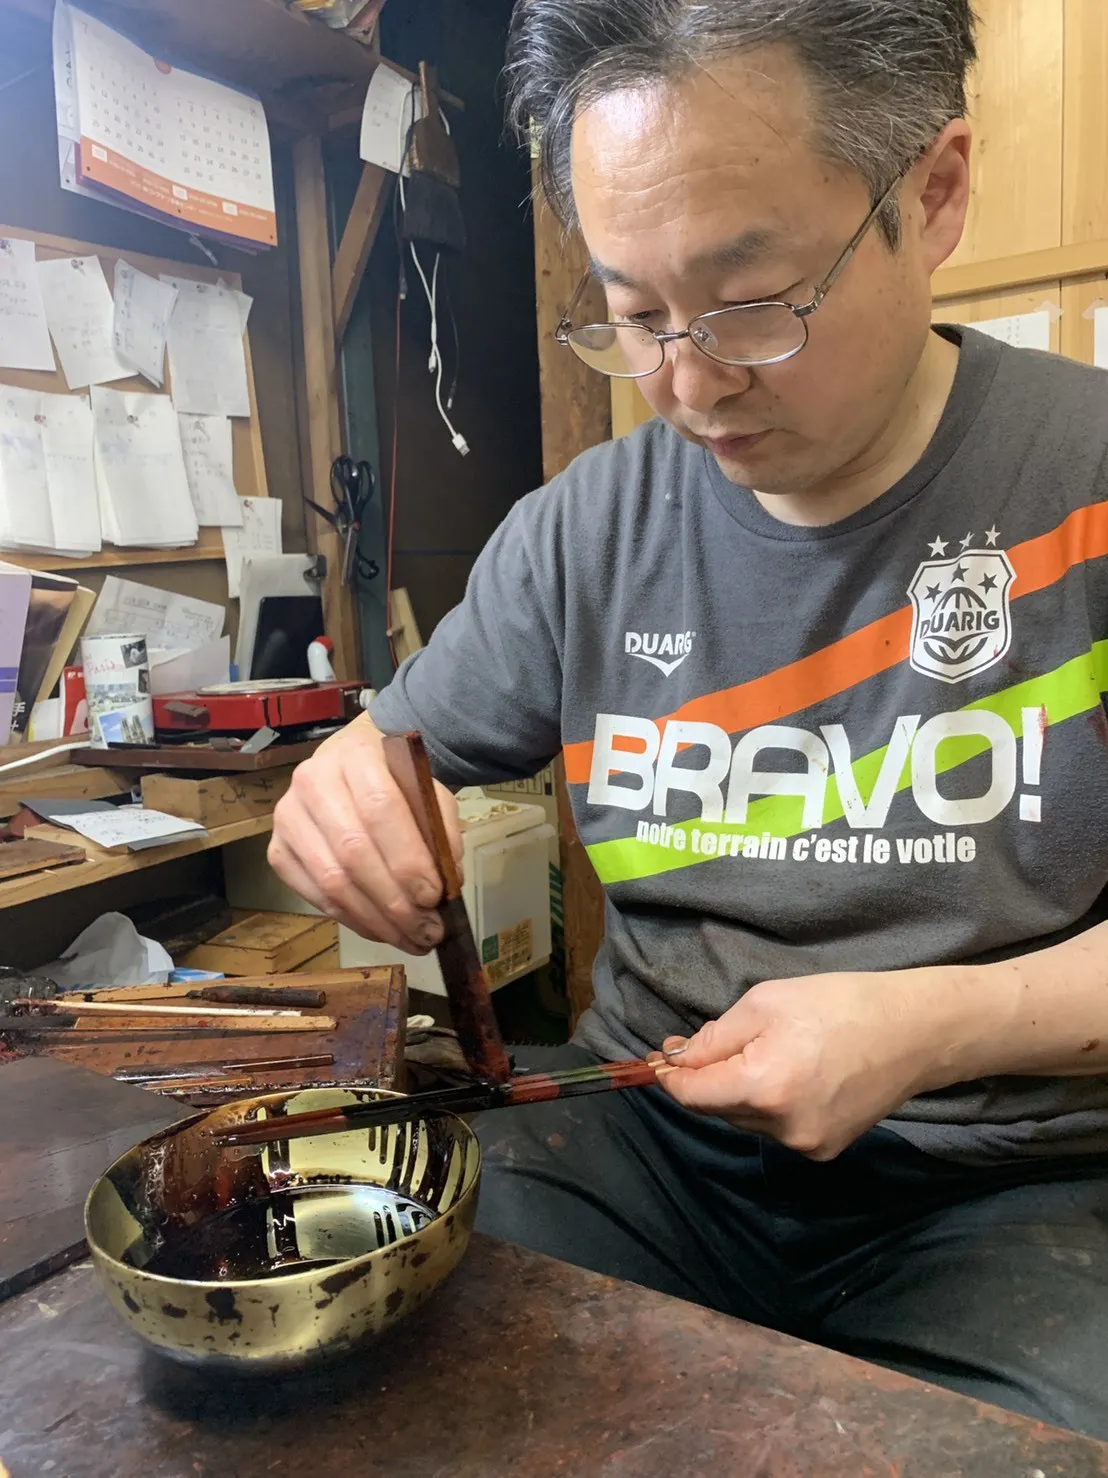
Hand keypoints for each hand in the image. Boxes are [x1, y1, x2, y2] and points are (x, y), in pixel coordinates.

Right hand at [267, 715, 462, 953]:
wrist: (353, 762)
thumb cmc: (396, 782)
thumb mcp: (428, 791)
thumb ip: (440, 831)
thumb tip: (444, 885)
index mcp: (356, 754)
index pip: (380, 808)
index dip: (407, 858)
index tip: (433, 895)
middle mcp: (312, 781)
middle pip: (353, 851)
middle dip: (394, 901)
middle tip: (427, 931)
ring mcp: (288, 816)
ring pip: (332, 881)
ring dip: (375, 919)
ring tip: (410, 938)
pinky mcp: (278, 850)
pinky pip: (315, 896)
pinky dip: (352, 919)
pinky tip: (380, 929)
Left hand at [656, 968, 977, 1159]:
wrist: (914, 1032)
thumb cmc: (839, 1004)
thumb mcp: (765, 1003)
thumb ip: (714, 1038)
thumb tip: (677, 1060)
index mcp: (764, 1087)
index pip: (693, 1095)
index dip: (670, 1076)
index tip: (656, 1058)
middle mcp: (782, 1128)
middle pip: (718, 1108)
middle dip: (706, 1078)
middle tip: (704, 1042)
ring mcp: (806, 1146)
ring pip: (746, 1120)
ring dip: (738, 1092)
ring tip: (760, 1052)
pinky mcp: (825, 1150)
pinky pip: (776, 1128)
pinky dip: (769, 1104)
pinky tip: (790, 1073)